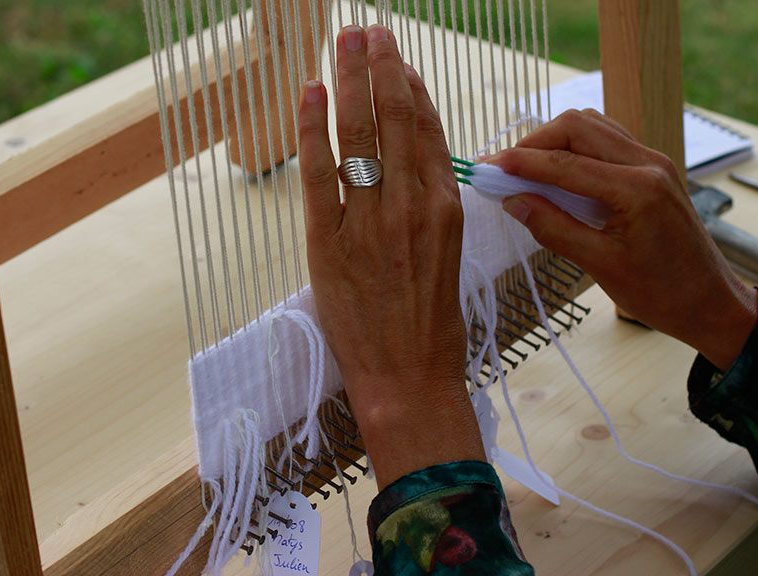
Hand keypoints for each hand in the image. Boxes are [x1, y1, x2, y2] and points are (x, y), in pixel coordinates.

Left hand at [298, 24, 483, 488]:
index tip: (397, 60)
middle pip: (393, 119)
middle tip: (367, 30)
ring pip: (359, 135)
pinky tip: (310, 93)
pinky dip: (312, 129)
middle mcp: (412, 206)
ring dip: (350, 82)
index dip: (409, 88)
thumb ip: (432, 206)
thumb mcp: (447, 255)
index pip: (426, 131)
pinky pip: (320, 173)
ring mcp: (370, 222)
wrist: (410, 378)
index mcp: (446, 208)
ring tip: (344, 42)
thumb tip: (415, 165)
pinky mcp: (330, 242)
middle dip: (379, 68)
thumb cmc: (431, 325)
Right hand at [489, 109, 757, 370]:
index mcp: (637, 189)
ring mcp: (653, 161)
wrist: (711, 302)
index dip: (520, 163)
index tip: (486, 167)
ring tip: (523, 169)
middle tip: (501, 169)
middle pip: (577, 126)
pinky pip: (606, 140)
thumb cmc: (662, 294)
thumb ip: (554, 228)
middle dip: (533, 143)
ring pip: (591, 126)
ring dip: (553, 141)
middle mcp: (648, 163)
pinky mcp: (652, 168)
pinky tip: (555, 171)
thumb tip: (513, 201)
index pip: (565, 164)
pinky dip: (575, 147)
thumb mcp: (601, 266)